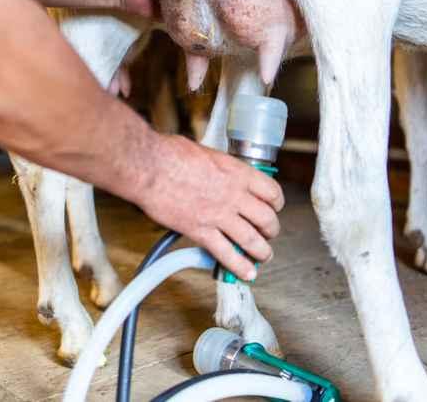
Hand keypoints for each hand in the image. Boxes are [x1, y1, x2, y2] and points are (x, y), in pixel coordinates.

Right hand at [137, 134, 284, 279]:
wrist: (149, 167)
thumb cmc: (171, 154)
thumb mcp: (207, 152)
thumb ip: (219, 166)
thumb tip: (217, 168)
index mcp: (237, 173)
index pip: (272, 191)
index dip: (276, 202)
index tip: (274, 206)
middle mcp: (234, 195)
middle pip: (267, 219)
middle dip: (271, 229)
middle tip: (269, 233)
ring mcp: (219, 215)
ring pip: (252, 240)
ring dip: (262, 251)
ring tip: (263, 255)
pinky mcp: (201, 232)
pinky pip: (226, 254)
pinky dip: (239, 267)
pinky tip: (246, 273)